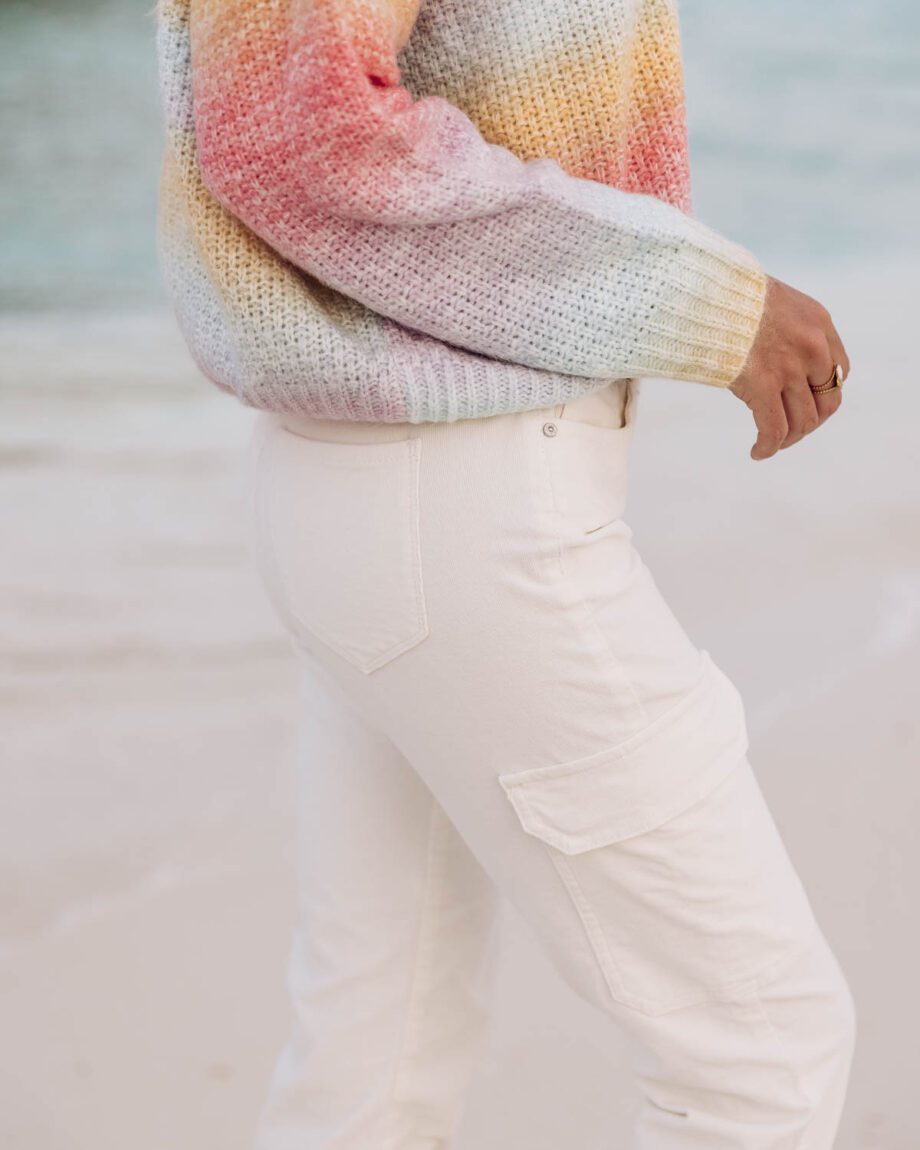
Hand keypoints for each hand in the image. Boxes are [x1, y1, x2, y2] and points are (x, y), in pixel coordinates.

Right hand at [728, 275, 848, 459]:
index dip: (822, 394)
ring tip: (772, 444)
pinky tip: (757, 453)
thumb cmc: (727, 296)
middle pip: (827, 402)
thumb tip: (776, 353)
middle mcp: (812, 347)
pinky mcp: (762, 385)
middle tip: (790, 431)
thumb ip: (786, 327)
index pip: (839, 371)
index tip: (802, 402)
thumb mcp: (773, 302)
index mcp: (819, 323)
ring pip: (803, 421)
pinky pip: (774, 429)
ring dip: (789, 439)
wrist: (705, 291)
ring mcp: (789, 368)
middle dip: (810, 422)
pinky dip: (768, 447)